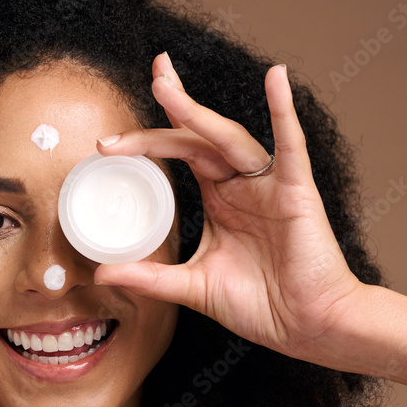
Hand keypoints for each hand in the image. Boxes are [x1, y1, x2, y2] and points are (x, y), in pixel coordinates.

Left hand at [92, 52, 365, 360]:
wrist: (306, 327)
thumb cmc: (261, 305)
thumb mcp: (193, 287)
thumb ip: (149, 277)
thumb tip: (100, 274)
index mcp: (220, 198)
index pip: (182, 150)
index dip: (152, 132)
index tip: (114, 131)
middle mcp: (242, 184)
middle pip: (198, 138)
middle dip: (169, 111)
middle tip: (140, 94)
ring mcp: (268, 184)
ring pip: (229, 138)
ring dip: (196, 113)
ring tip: (165, 89)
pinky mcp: (296, 192)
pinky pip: (291, 146)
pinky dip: (284, 113)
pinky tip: (275, 79)